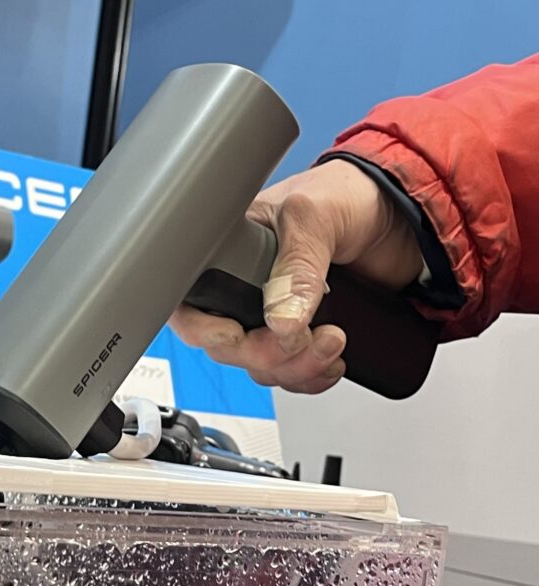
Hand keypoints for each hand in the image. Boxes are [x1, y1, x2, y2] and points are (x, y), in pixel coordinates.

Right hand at [169, 159, 423, 393]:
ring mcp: (275, 315)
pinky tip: (333, 360)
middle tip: (302, 337)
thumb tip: (281, 321)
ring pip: (260, 367)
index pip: (192, 303)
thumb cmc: (348, 194)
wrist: (408, 215)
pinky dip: (311, 376)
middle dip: (265, 353)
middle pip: (227, 346)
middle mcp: (245, 289)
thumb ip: (296, 265)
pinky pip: (292, 373)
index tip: (237, 334)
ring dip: (295, 368)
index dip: (205, 329)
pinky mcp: (307, 335)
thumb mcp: (314, 216)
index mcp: (228, 253)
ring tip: (333, 341)